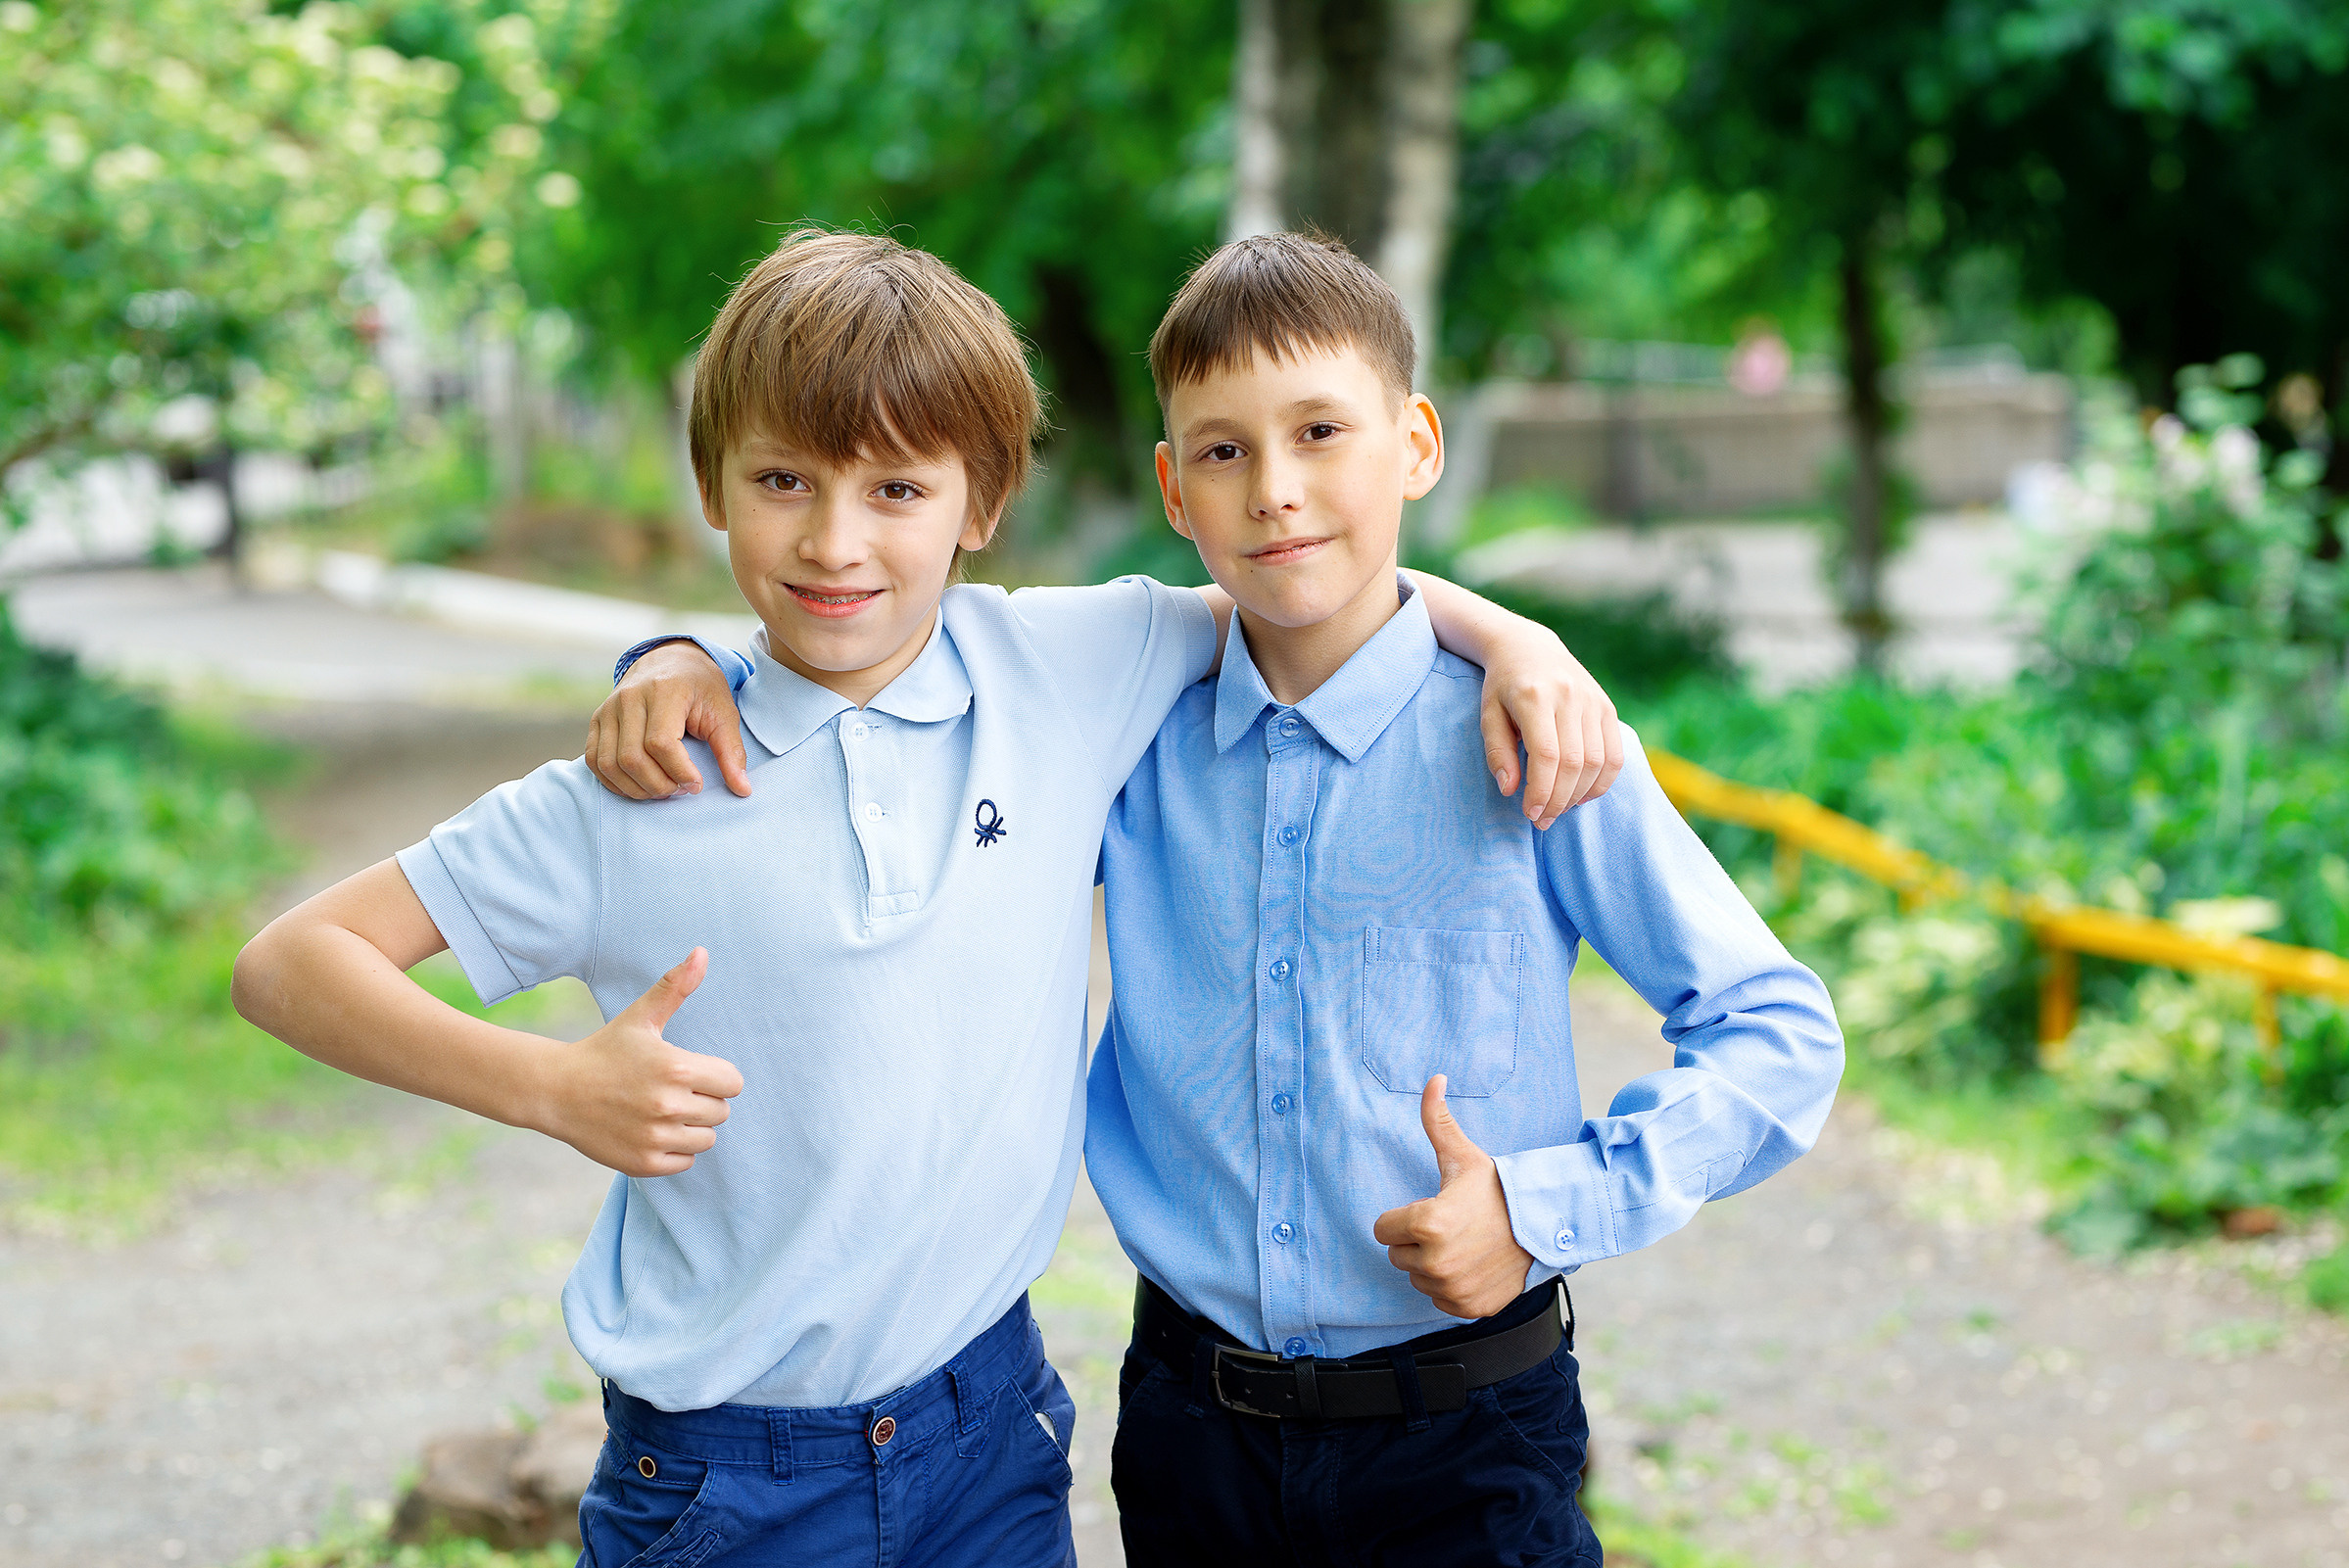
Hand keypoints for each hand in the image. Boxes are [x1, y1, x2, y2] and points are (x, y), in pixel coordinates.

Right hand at [540, 949, 742, 1176]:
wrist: (556, 1091)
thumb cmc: (605, 1050)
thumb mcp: (640, 1018)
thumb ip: (675, 987)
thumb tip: (702, 952)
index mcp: (675, 1067)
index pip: (732, 1082)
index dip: (715, 1076)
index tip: (689, 1072)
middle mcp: (668, 1105)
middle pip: (721, 1112)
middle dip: (702, 1100)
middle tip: (670, 1090)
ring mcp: (655, 1137)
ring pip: (707, 1139)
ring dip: (691, 1127)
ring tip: (660, 1110)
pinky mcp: (643, 1163)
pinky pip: (686, 1161)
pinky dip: (674, 1149)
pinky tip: (650, 1130)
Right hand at [586, 641, 751, 799]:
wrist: (671, 660)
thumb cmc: (701, 688)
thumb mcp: (724, 713)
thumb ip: (731, 752)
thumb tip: (743, 790)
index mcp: (664, 690)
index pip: (660, 743)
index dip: (679, 772)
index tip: (697, 785)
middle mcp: (630, 697)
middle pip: (632, 758)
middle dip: (659, 785)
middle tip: (680, 789)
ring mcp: (608, 708)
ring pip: (609, 763)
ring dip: (636, 788)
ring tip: (663, 788)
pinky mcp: (597, 720)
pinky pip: (594, 760)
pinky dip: (614, 781)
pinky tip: (639, 785)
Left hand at [1371, 1075, 1534, 1319]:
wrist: (1545, 1225)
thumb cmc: (1498, 1189)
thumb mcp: (1464, 1156)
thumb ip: (1438, 1120)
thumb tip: (1434, 1079)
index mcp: (1426, 1223)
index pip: (1382, 1229)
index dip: (1403, 1217)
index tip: (1431, 1209)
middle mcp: (1436, 1263)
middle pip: (1398, 1256)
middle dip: (1417, 1242)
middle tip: (1451, 1226)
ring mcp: (1452, 1289)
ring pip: (1419, 1278)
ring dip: (1434, 1265)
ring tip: (1464, 1245)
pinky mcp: (1468, 1308)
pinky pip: (1440, 1299)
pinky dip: (1453, 1287)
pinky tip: (1474, 1266)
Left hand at [1478, 627, 1621, 828]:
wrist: (1529, 648)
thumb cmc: (1503, 687)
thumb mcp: (1488, 715)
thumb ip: (1497, 753)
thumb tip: (1510, 790)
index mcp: (1534, 696)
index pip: (1546, 755)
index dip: (1542, 791)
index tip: (1530, 813)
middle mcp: (1569, 696)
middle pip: (1574, 763)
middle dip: (1559, 800)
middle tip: (1542, 820)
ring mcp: (1593, 701)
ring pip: (1597, 761)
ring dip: (1579, 795)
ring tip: (1559, 809)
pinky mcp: (1607, 707)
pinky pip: (1615, 754)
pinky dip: (1602, 782)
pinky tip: (1581, 795)